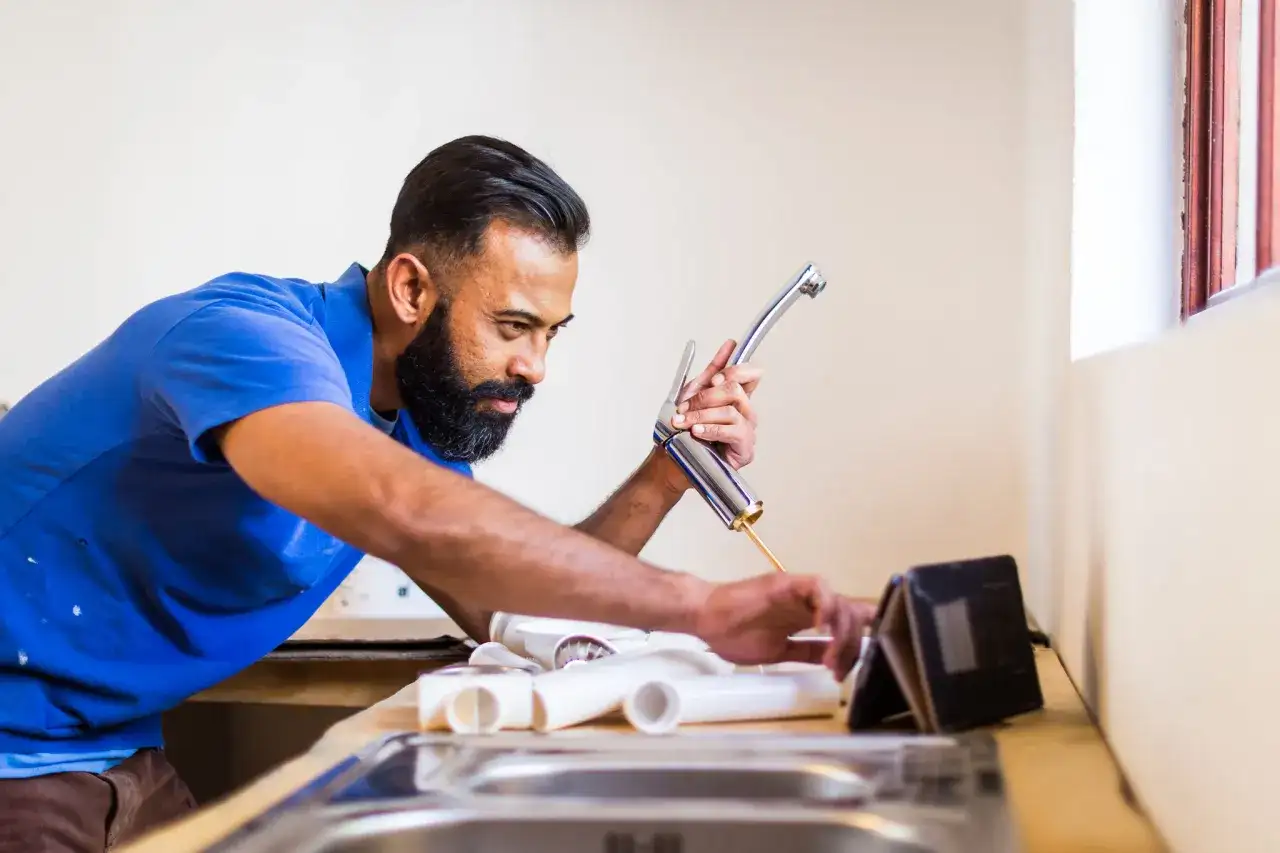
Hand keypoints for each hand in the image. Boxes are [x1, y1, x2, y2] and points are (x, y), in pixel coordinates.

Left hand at [669, 339, 761, 468]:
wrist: (669, 460)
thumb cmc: (682, 429)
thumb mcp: (693, 394)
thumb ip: (713, 370)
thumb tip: (731, 344)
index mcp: (736, 398)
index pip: (751, 375)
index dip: (736, 371)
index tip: (715, 378)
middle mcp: (745, 413)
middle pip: (736, 390)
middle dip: (706, 396)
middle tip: (685, 407)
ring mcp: (747, 432)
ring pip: (731, 411)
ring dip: (702, 414)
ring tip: (684, 423)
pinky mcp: (745, 450)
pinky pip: (734, 431)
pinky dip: (711, 429)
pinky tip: (697, 432)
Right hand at [694, 573, 874, 678]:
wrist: (705, 618)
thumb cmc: (734, 635)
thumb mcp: (778, 651)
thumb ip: (805, 651)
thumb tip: (831, 658)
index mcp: (805, 616)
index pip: (845, 618)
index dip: (861, 633)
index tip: (866, 659)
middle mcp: (807, 602)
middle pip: (848, 614)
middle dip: (850, 645)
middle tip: (838, 671)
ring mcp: (798, 591)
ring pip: (838, 601)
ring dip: (841, 630)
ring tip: (830, 658)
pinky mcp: (787, 583)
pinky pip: (818, 588)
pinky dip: (826, 606)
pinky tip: (821, 627)